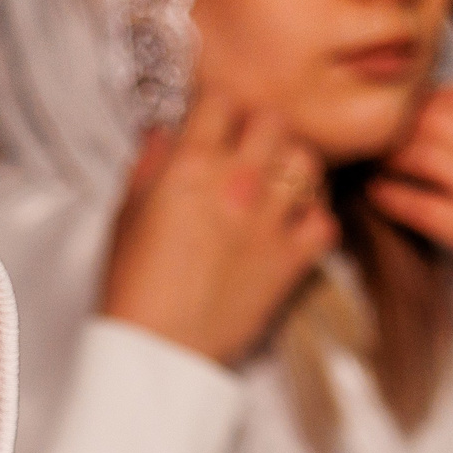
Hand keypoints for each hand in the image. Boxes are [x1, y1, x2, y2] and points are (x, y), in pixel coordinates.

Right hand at [99, 91, 339, 366]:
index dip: (213, 109)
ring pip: (307, 162)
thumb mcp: (126, 215)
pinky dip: (315, 220)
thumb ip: (149, 165)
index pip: (218, 100)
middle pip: (272, 121)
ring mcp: (270, 222)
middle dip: (258, 130)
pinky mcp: (292, 261)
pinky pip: (326, 222)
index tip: (209, 124)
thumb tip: (163, 133)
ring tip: (276, 183)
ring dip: (292, 167)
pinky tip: (293, 226)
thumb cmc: (133, 287)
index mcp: (190, 166)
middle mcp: (237, 183)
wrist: (157, 352)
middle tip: (246, 150)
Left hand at [367, 82, 452, 318]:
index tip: (399, 119)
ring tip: (369, 166)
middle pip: (436, 118)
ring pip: (423, 154)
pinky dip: (389, 196)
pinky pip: (421, 205)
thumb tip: (442, 115)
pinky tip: (376, 196)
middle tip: (370, 141)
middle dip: (396, 127)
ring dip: (386, 158)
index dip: (422, 102)